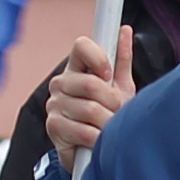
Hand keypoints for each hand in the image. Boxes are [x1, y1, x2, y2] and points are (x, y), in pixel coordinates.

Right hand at [41, 30, 136, 162]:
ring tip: (110, 127)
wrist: (95, 149)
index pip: (81, 46)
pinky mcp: (53, 127)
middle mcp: (60, 83)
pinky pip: (84, 131)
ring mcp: (54, 105)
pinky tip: (100, 140)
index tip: (109, 74)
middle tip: (117, 110)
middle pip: (90, 83)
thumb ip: (121, 60)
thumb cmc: (107, 113)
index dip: (99, 58)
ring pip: (90, 109)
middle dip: (112, 100)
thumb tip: (125, 30)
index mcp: (76, 68)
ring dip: (108, 123)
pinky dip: (99, 139)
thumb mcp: (119, 86)